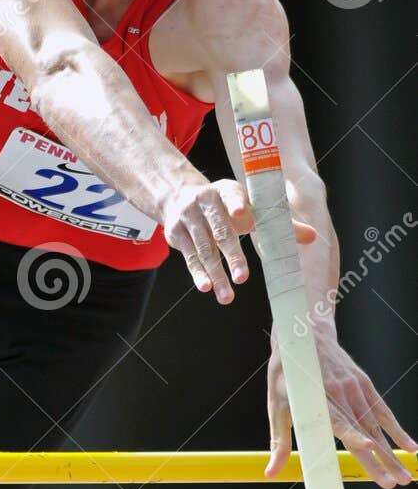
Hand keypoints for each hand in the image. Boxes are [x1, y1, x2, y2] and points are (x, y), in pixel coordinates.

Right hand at [162, 177, 316, 304]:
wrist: (179, 197)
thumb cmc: (225, 206)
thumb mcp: (249, 208)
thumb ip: (278, 223)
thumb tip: (312, 237)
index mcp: (226, 191)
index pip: (232, 197)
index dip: (237, 204)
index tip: (242, 214)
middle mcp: (204, 202)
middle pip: (221, 232)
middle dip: (232, 257)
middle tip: (244, 279)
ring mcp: (187, 218)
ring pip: (204, 250)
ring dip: (216, 274)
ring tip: (227, 297)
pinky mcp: (175, 234)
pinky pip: (190, 257)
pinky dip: (198, 273)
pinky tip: (207, 287)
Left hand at [266, 336, 417, 488]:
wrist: (306, 337)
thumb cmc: (287, 377)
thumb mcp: (276, 406)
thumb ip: (279, 442)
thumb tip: (269, 473)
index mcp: (316, 398)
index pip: (337, 419)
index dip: (353, 433)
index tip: (369, 447)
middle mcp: (339, 393)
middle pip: (363, 430)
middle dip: (380, 460)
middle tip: (393, 484)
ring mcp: (355, 389)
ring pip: (376, 426)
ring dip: (392, 453)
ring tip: (405, 477)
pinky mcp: (365, 385)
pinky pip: (384, 412)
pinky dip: (397, 430)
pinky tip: (411, 448)